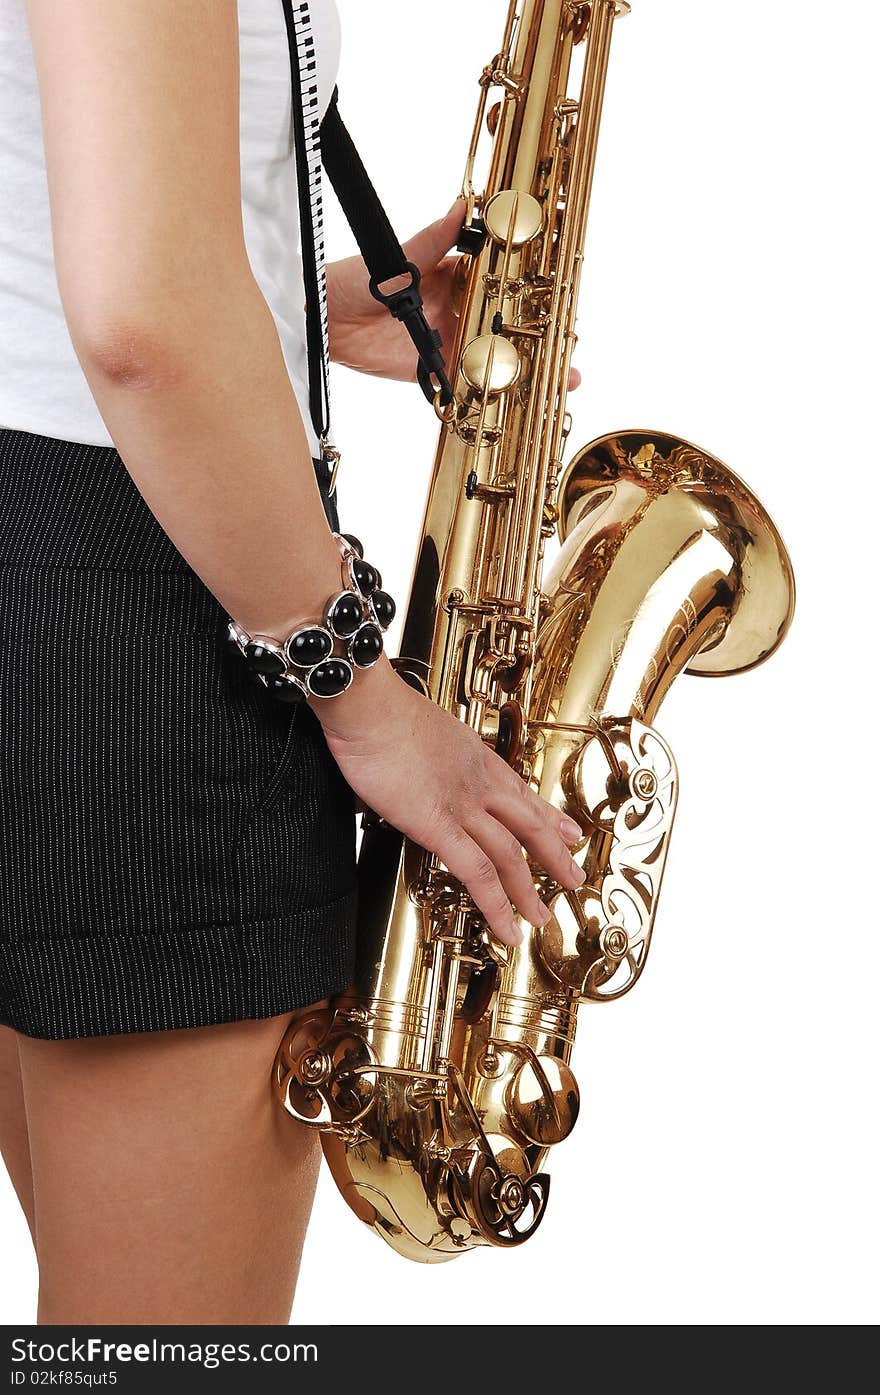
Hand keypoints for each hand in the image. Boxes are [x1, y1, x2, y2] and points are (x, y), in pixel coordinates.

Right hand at [312, 656, 585, 946]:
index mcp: (474, 756)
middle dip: (555, 855)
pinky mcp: (438, 825)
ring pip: (510, 855)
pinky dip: (496, 904)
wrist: (369, 704)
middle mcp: (478, 781)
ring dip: (528, 890)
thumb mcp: (416, 731)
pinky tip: (506, 926)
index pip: (521, 793)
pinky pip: (477, 872)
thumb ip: (418, 759)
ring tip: (540, 916)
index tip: (567, 830)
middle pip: (529, 825)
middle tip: (572, 875)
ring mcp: (463, 805)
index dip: (549, 816)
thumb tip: (397, 774)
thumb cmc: (379, 712)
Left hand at [326, 198, 582, 390]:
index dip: (528, 290)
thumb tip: (459, 208)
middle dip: (536, 336)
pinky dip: (486, 393)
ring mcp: (444, 340)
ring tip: (556, 380)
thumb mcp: (397, 257)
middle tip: (566, 345)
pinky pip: (462, 383)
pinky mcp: (428, 369)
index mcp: (453, 276)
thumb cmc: (353, 279)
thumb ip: (431, 241)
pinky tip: (514, 402)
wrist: (321, 320)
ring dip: (521, 369)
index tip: (557, 296)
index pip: (499, 281)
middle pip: (502, 323)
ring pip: (490, 356)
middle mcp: (454, 308)